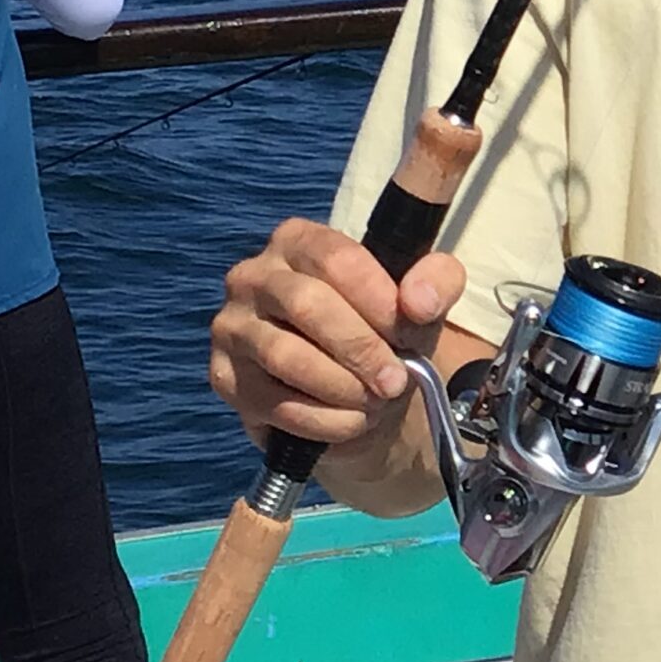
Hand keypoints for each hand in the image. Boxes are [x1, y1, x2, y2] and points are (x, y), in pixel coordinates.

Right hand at [208, 218, 467, 498]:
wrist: (355, 394)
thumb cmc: (382, 332)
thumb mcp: (421, 301)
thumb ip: (437, 281)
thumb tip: (419, 301)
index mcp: (298, 241)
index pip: (337, 259)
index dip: (379, 299)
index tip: (411, 330)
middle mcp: (253, 275)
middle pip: (308, 305)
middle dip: (362, 349)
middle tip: (397, 380)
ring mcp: (231, 326)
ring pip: (287, 357)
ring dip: (343, 387)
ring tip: (376, 401)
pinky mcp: (223, 377)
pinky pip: (273, 403)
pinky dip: (324, 420)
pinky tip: (352, 421)